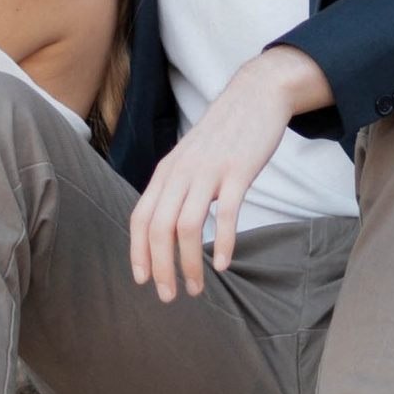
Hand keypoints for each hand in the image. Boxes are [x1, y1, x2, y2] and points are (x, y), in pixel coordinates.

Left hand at [129, 47, 333, 300]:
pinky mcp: (237, 171)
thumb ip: (176, 188)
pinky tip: (224, 265)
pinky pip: (226, 213)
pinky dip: (223, 243)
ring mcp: (208, 171)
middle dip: (161, 267)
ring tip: (197, 288)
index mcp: (166, 171)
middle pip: (159, 227)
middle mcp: (181, 172)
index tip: (143, 281)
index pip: (140, 217)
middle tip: (169, 296)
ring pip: (187, 225)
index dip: (138, 252)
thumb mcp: (189, 159)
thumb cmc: (222, 136)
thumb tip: (165, 227)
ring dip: (189, 263)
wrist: (254, 96)